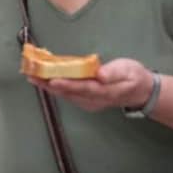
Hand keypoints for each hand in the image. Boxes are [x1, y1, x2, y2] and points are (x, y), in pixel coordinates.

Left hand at [27, 58, 155, 112]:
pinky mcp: (85, 99)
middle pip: (68, 93)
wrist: (141, 92)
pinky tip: (42, 79)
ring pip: (65, 94)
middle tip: (31, 75)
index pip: (83, 88)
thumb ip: (115, 72)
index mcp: (105, 91)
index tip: (52, 80)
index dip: (67, 85)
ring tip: (31, 76)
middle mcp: (94, 99)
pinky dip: (54, 86)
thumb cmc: (134, 77)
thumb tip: (101, 74)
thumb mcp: (129, 71)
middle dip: (48, 84)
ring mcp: (88, 102)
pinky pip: (66, 93)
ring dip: (47, 85)